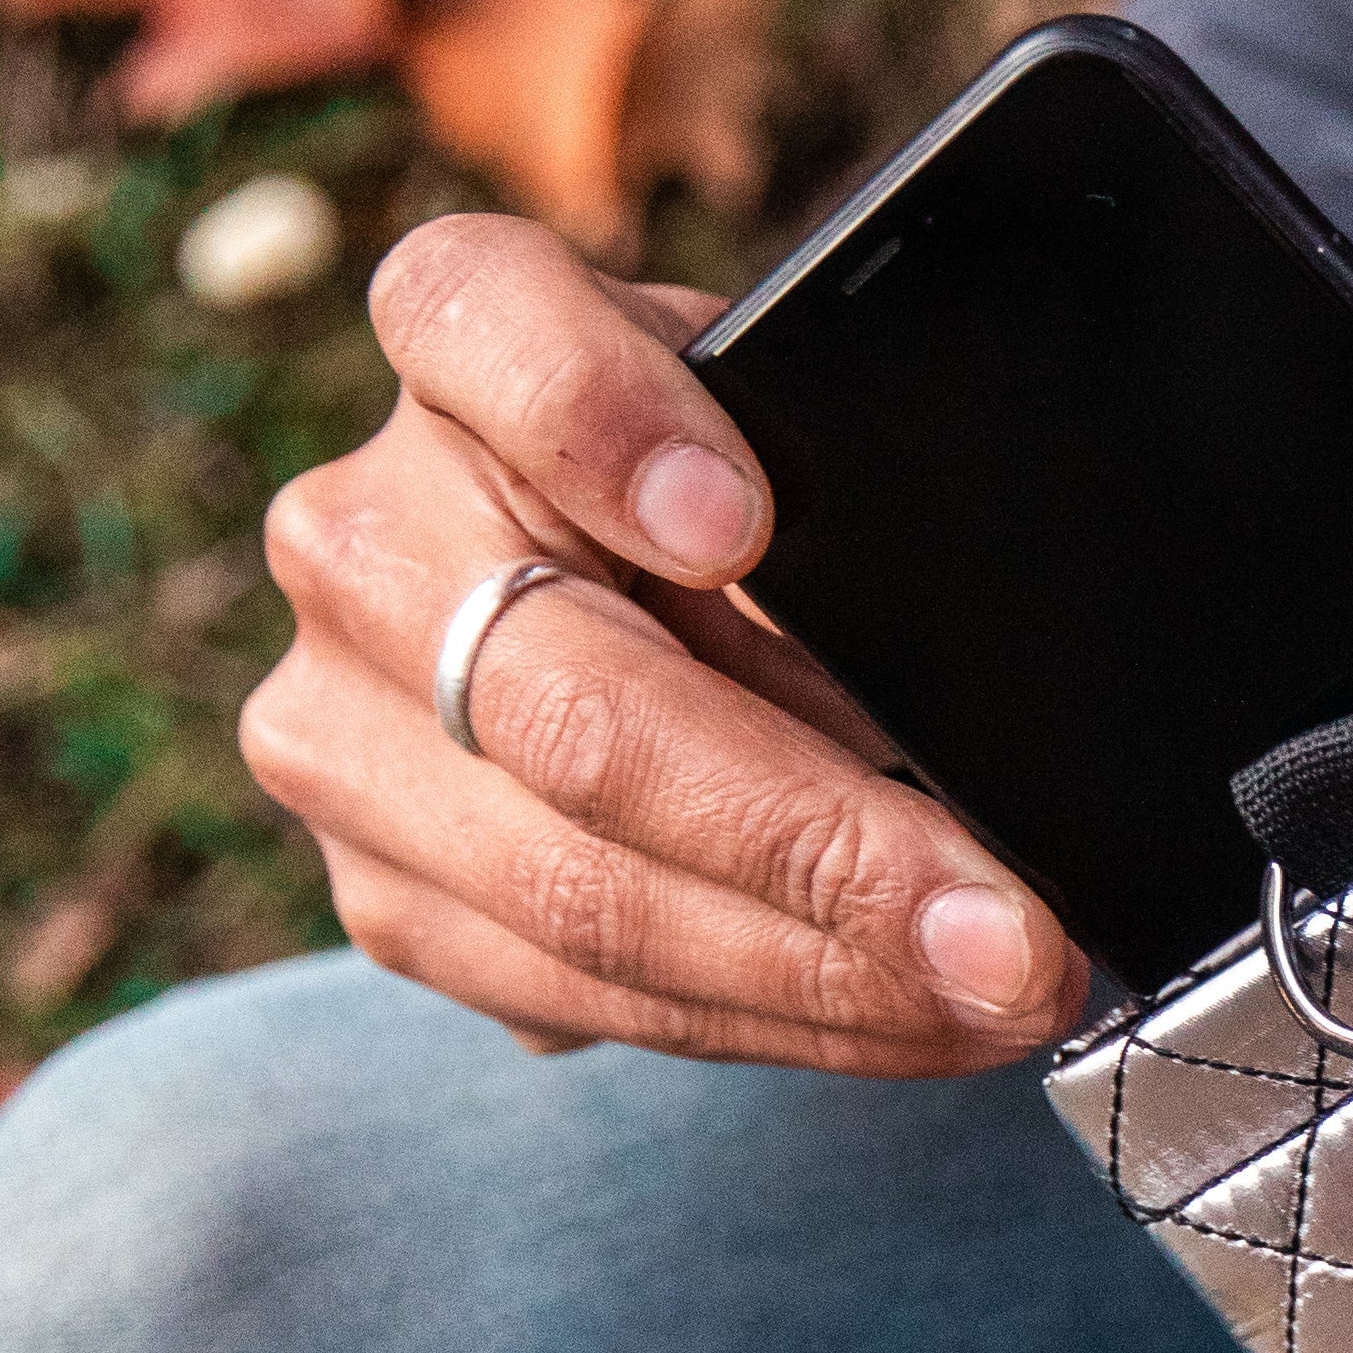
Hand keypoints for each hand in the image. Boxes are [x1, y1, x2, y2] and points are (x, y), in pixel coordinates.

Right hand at [243, 214, 1086, 1068]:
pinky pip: (585, 994)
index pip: (487, 329)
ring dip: (830, 979)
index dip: (603, 423)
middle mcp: (362, 533)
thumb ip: (849, 545)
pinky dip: (777, 1019)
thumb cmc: (773, 511)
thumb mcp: (814, 467)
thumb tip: (967, 753)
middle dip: (829, 855)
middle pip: (582, 718)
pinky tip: (909, 1024)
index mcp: (461, 339)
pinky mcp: (387, 889)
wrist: (640, 619)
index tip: (737, 524)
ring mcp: (344, 727)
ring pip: (585, 897)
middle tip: (1008, 937)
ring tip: (1001, 999)